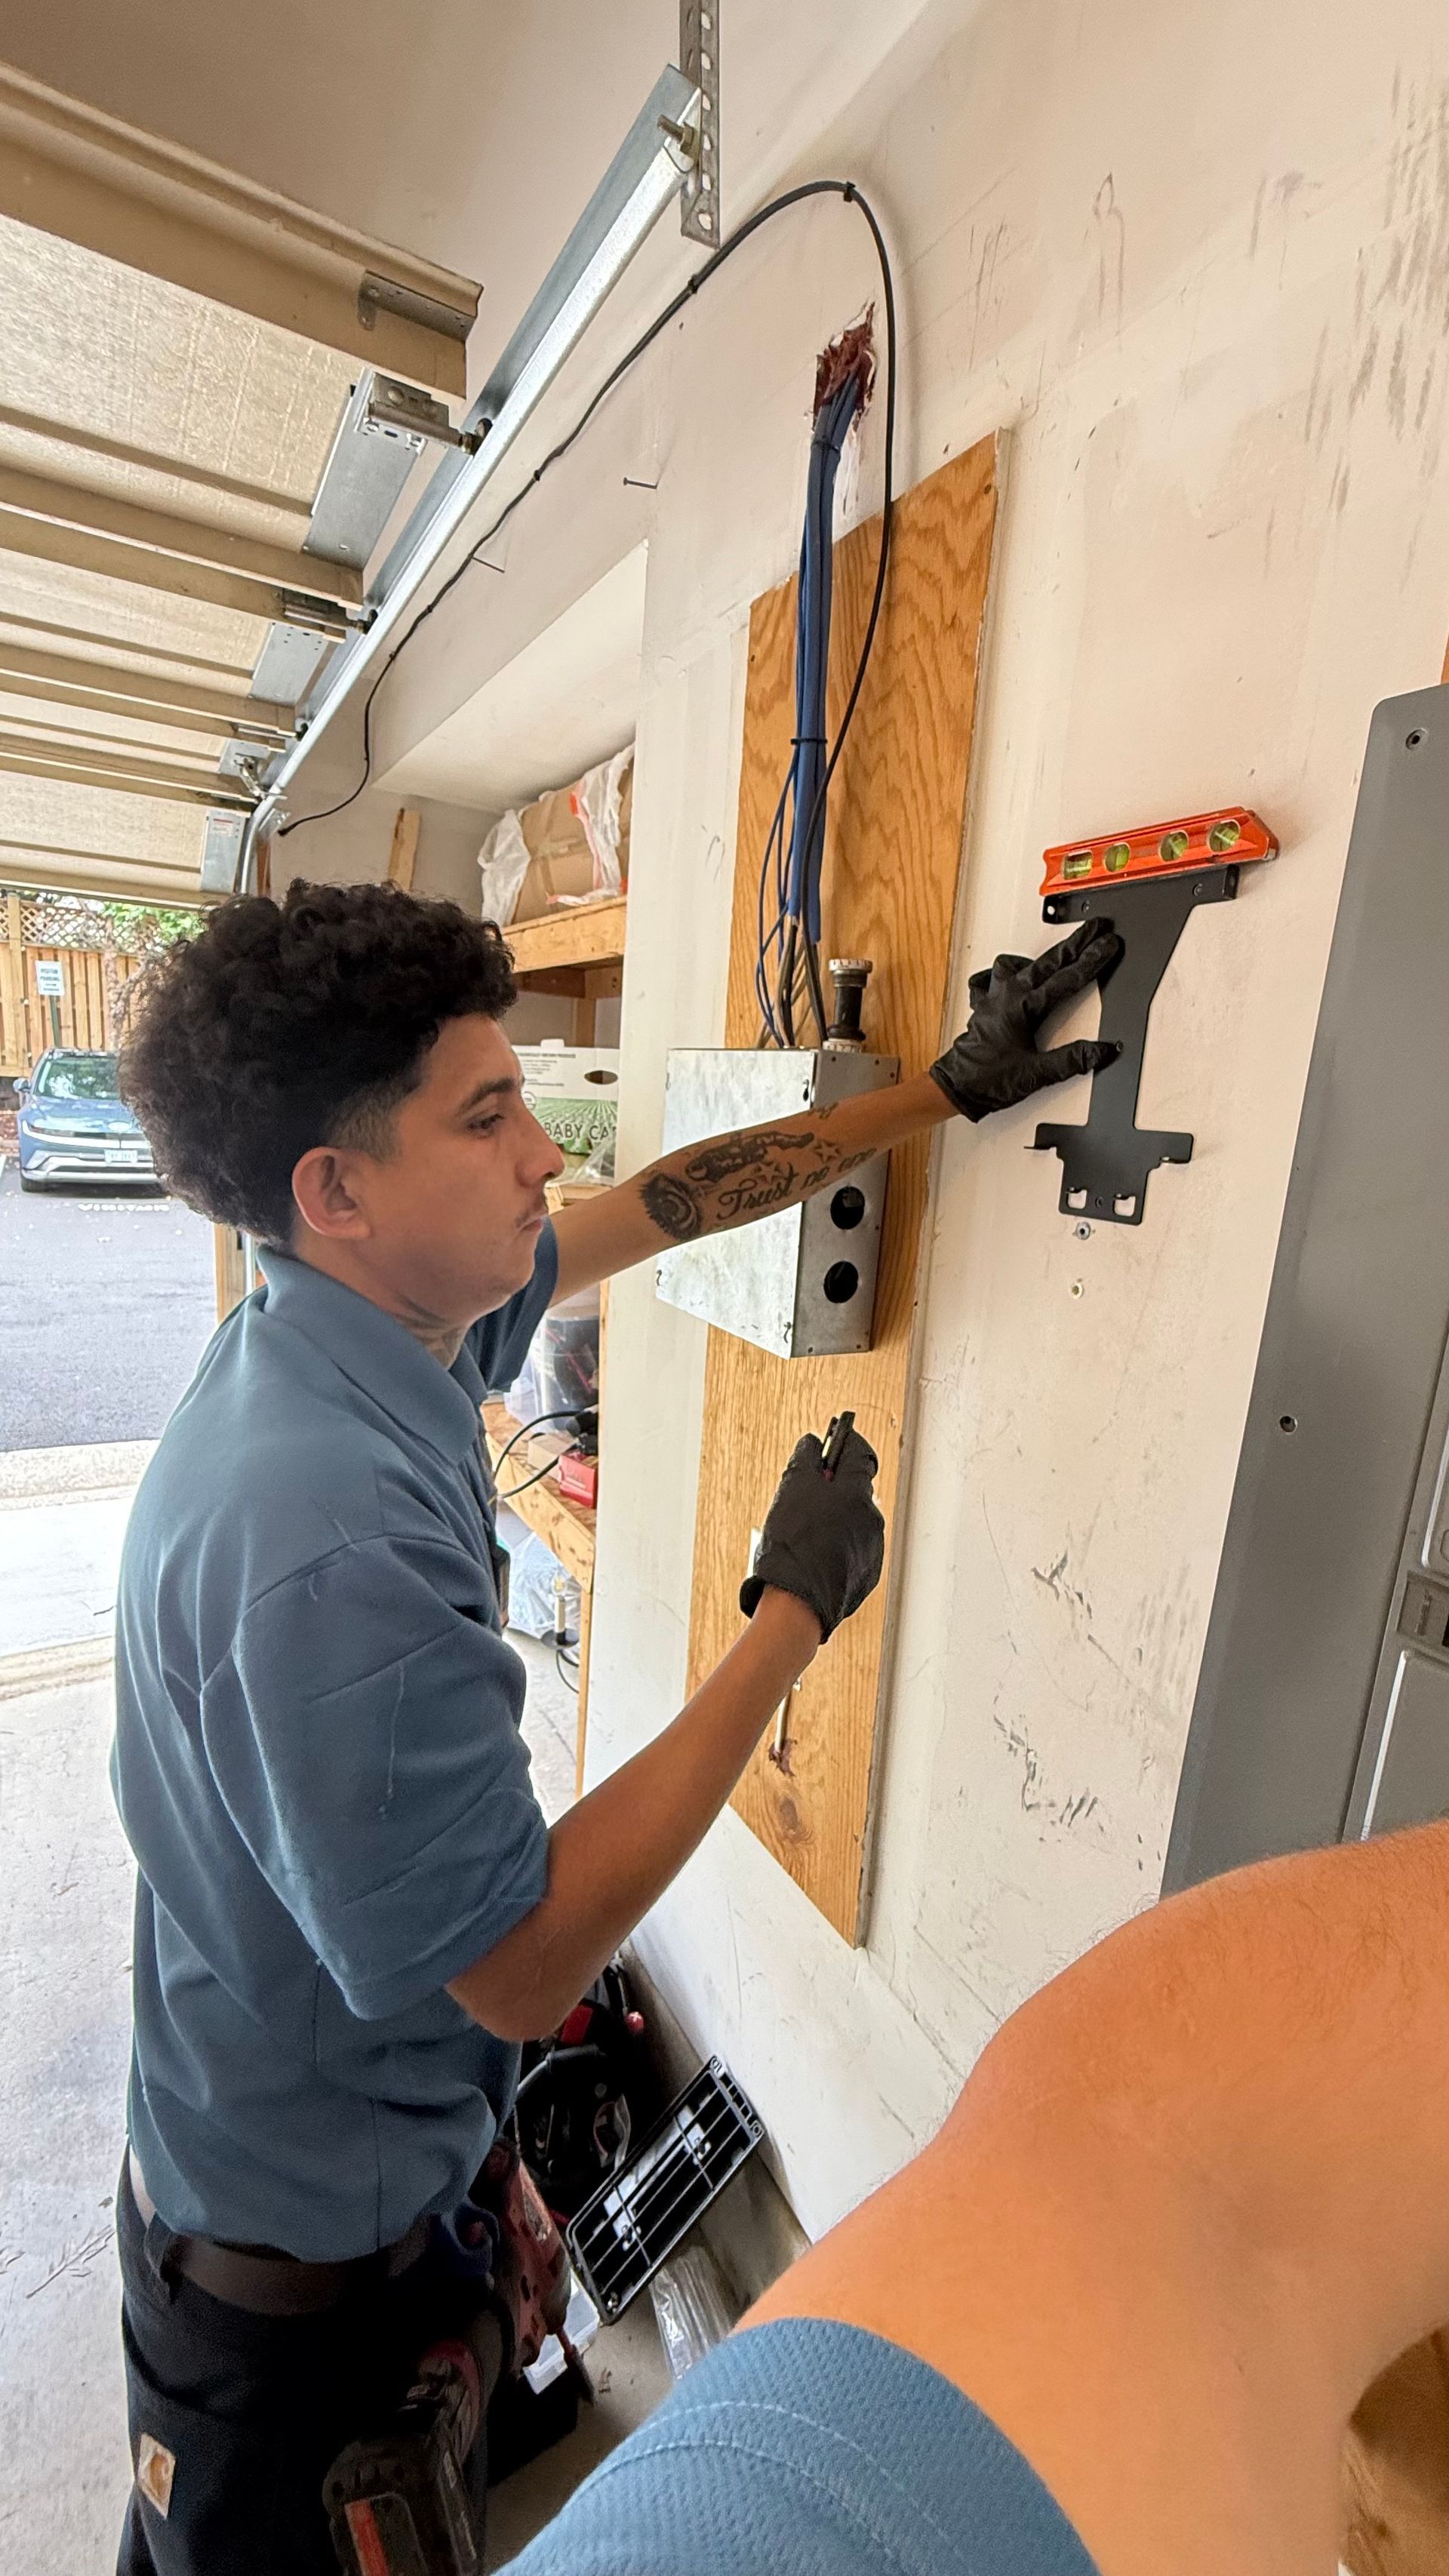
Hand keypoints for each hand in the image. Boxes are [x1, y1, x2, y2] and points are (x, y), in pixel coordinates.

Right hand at [740, 1428, 884, 1642]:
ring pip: (853, 1521)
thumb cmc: (792, 1543)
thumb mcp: (791, 1490)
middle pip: (854, 1490)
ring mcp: (872, 1547)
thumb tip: (813, 1443)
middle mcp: (872, 1518)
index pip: (860, 1454)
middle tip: (805, 1497)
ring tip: (805, 1534)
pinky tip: (814, 1557)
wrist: (797, 1600)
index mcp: (857, 1493)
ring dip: (834, 1519)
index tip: (832, 1443)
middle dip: (833, 1489)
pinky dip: (837, 1546)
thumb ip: (806, 1459)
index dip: (844, 1446)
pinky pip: (853, 1549)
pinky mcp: (867, 1573)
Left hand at [929, 918, 1121, 1121]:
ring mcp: (994, 997)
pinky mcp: (985, 1005)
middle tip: (1097, 929)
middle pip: (1049, 960)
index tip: (1109, 945)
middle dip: (1077, 942)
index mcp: (1023, 1006)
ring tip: (1060, 951)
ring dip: (1042, 956)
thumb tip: (1102, 1051)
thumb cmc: (987, 1080)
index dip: (1092, 960)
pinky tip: (1014, 973)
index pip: (1067, 977)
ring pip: (1021, 963)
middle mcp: (1008, 995)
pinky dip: (1007, 972)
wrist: (956, 1087)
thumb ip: (1072, 1060)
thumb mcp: (1037, 1074)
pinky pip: (993, 977)